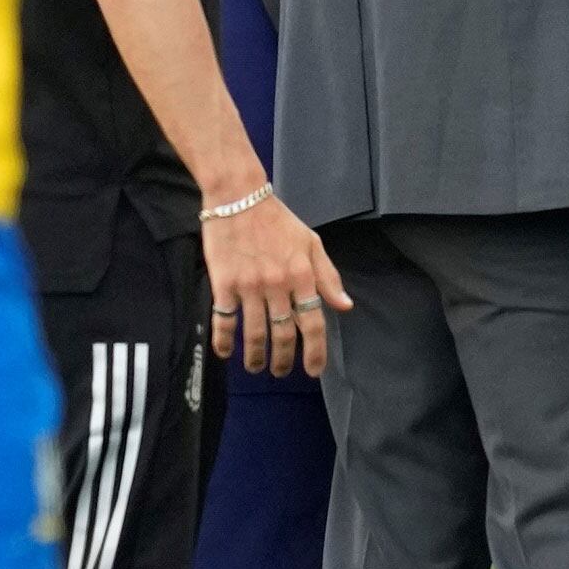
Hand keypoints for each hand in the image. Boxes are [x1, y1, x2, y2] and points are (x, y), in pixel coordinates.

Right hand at [202, 189, 351, 374]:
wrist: (238, 197)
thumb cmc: (278, 221)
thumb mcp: (311, 243)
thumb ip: (328, 277)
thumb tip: (344, 306)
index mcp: (302, 276)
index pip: (312, 323)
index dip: (315, 351)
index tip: (313, 370)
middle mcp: (278, 285)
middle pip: (283, 334)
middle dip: (283, 360)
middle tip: (280, 371)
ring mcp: (250, 286)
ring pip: (254, 333)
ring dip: (256, 356)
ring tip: (256, 367)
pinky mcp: (224, 284)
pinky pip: (224, 320)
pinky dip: (224, 341)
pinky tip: (225, 352)